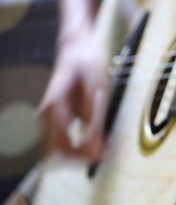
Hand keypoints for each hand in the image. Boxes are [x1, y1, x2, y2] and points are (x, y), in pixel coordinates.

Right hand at [38, 31, 107, 161]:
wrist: (76, 46)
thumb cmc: (87, 62)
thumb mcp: (96, 87)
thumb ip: (93, 117)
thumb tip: (93, 145)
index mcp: (54, 106)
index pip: (61, 145)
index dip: (81, 156)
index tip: (100, 157)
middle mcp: (46, 113)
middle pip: (55, 150)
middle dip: (78, 157)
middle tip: (101, 155)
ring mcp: (49, 115)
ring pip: (57, 146)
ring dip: (78, 151)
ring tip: (101, 146)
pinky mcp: (56, 115)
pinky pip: (63, 136)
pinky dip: (78, 141)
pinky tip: (96, 135)